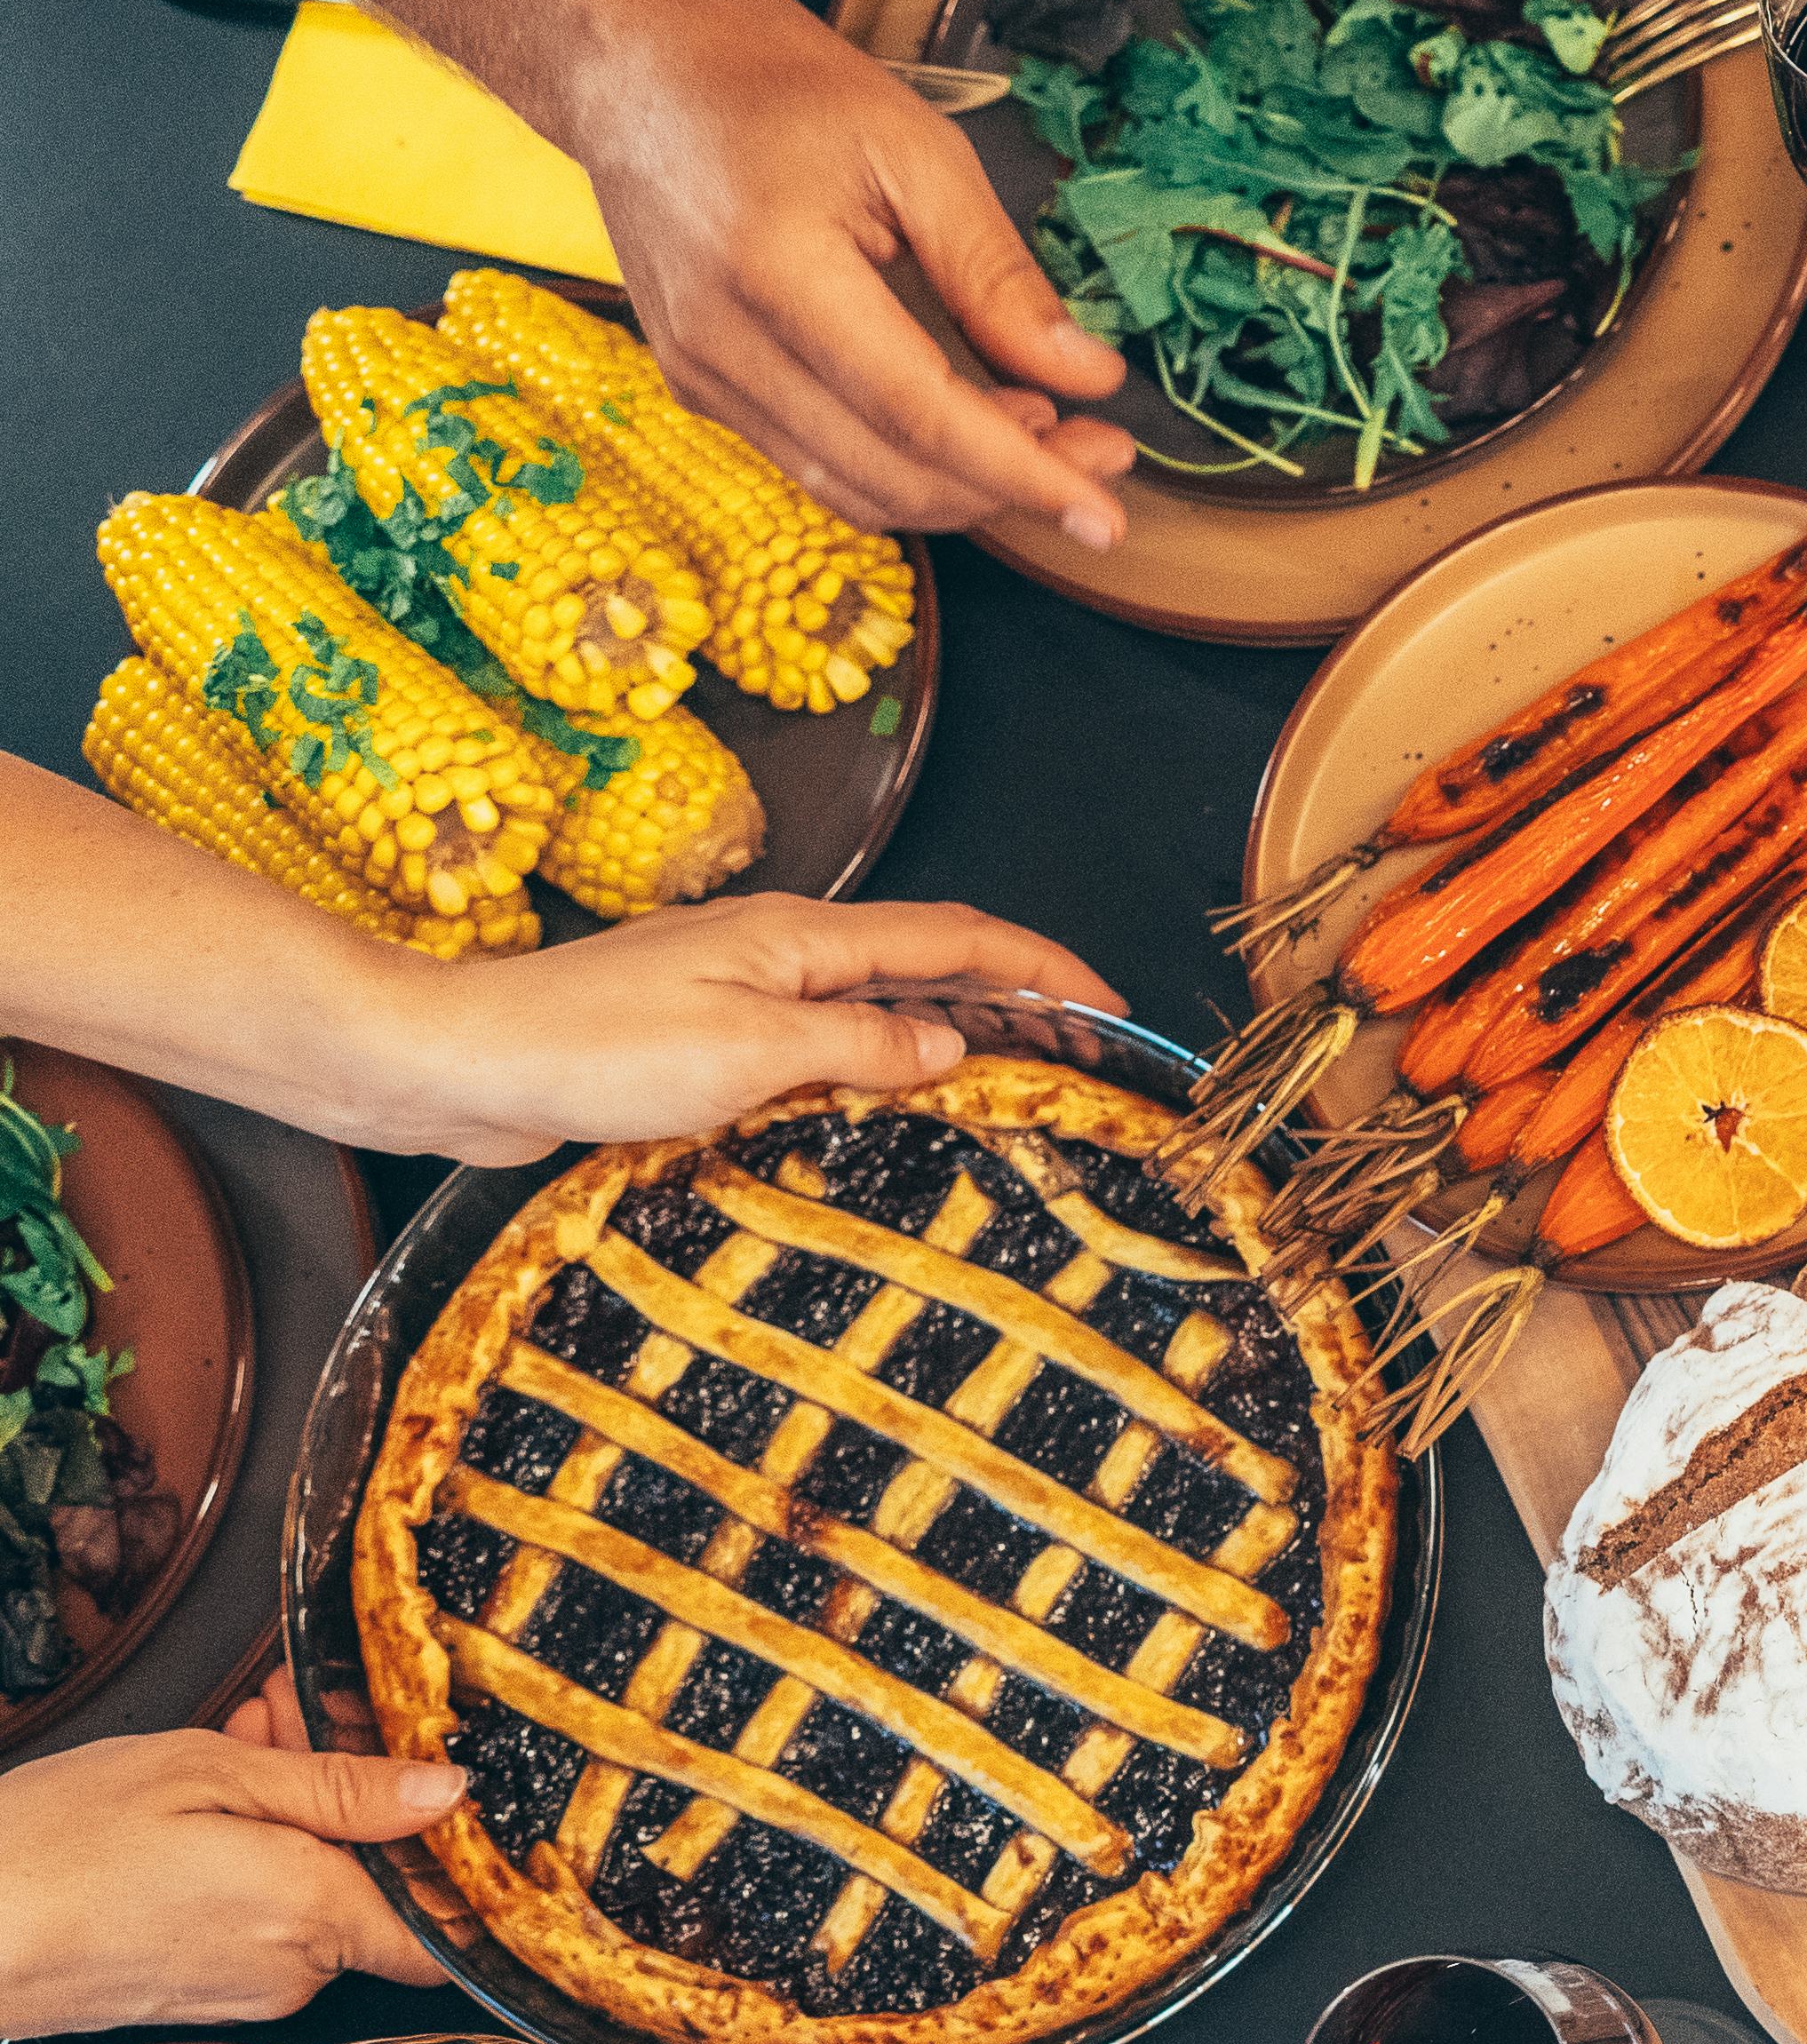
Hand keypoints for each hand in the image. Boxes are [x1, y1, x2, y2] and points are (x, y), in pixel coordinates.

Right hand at [0, 1675, 460, 2033]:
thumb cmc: (55, 1846)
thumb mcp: (205, 1774)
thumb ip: (339, 1787)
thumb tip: (445, 1793)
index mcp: (318, 1913)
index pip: (453, 1929)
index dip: (460, 1862)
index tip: (442, 1797)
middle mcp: (296, 1968)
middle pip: (375, 1885)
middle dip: (351, 1797)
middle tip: (296, 1716)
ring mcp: (247, 1990)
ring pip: (314, 1893)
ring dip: (295, 1815)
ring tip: (242, 1737)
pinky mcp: (202, 1994)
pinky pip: (260, 1917)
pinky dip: (252, 1856)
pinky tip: (204, 1799)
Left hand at [341, 896, 1121, 1163]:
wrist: (458, 1061)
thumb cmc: (593, 1049)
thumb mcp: (750, 1054)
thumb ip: (861, 1047)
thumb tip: (952, 1045)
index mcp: (802, 938)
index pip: (956, 939)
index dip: (1042, 966)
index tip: (1110, 1003)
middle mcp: (778, 950)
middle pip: (925, 961)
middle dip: (1014, 994)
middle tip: (1083, 1048)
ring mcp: (738, 988)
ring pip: (875, 1000)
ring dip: (950, 1029)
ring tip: (1013, 1078)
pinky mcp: (702, 1034)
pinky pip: (822, 1038)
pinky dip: (880, 1060)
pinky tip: (888, 1104)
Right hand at [558, 0, 1138, 547]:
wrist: (634, 66)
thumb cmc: (776, 85)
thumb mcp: (914, 152)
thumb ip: (997, 275)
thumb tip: (1090, 377)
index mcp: (774, 272)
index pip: (919, 417)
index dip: (1023, 476)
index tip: (1108, 515)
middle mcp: (720, 344)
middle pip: (892, 475)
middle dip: (1010, 488)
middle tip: (1102, 452)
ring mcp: (700, 373)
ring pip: (856, 490)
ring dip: (963, 488)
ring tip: (1049, 434)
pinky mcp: (699, 384)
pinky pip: (819, 463)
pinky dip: (905, 466)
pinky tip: (970, 423)